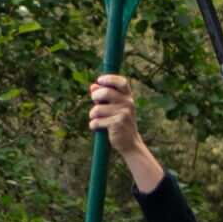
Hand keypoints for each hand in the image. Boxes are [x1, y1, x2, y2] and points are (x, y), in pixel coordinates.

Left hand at [87, 73, 162, 190]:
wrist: (129, 142)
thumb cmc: (119, 122)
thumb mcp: (113, 107)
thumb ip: (103, 97)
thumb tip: (93, 86)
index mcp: (128, 97)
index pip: (121, 82)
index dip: (109, 78)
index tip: (99, 80)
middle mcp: (128, 103)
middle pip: (105, 92)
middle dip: (95, 97)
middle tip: (95, 103)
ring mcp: (124, 114)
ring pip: (97, 109)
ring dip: (93, 115)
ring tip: (97, 119)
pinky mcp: (117, 124)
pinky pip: (96, 121)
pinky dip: (94, 125)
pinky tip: (99, 128)